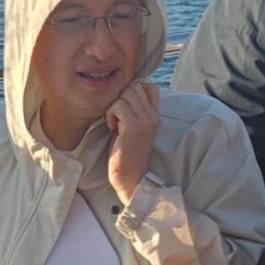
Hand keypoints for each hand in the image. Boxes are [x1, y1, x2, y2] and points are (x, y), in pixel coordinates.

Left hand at [105, 81, 160, 202]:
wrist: (132, 178)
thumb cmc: (127, 155)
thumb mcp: (133, 129)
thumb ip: (132, 112)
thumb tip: (121, 94)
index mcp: (154, 115)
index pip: (150, 86)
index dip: (133, 90)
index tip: (124, 107)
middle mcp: (152, 116)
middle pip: (135, 86)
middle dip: (120, 98)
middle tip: (116, 116)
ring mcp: (144, 121)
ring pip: (126, 93)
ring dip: (114, 106)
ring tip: (114, 123)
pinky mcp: (133, 127)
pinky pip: (118, 105)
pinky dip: (110, 114)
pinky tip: (112, 128)